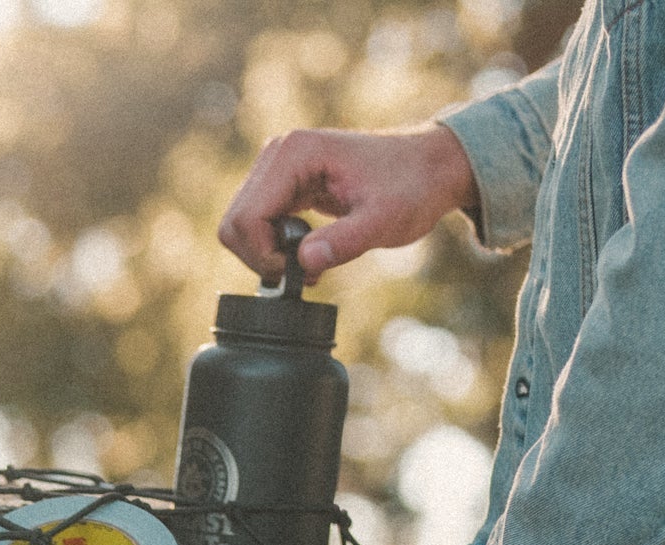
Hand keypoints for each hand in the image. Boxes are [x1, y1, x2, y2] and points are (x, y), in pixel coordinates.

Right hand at [218, 125, 479, 281]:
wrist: (429, 167)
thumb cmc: (412, 187)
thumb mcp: (383, 220)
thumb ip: (343, 242)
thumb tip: (304, 265)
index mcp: (295, 153)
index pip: (247, 218)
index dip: (265, 257)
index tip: (300, 271)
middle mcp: (278, 153)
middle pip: (234, 223)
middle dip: (261, 258)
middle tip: (302, 271)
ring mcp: (277, 167)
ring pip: (239, 226)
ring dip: (265, 256)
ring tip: (308, 263)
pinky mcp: (283, 183)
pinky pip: (256, 224)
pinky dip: (272, 248)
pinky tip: (306, 254)